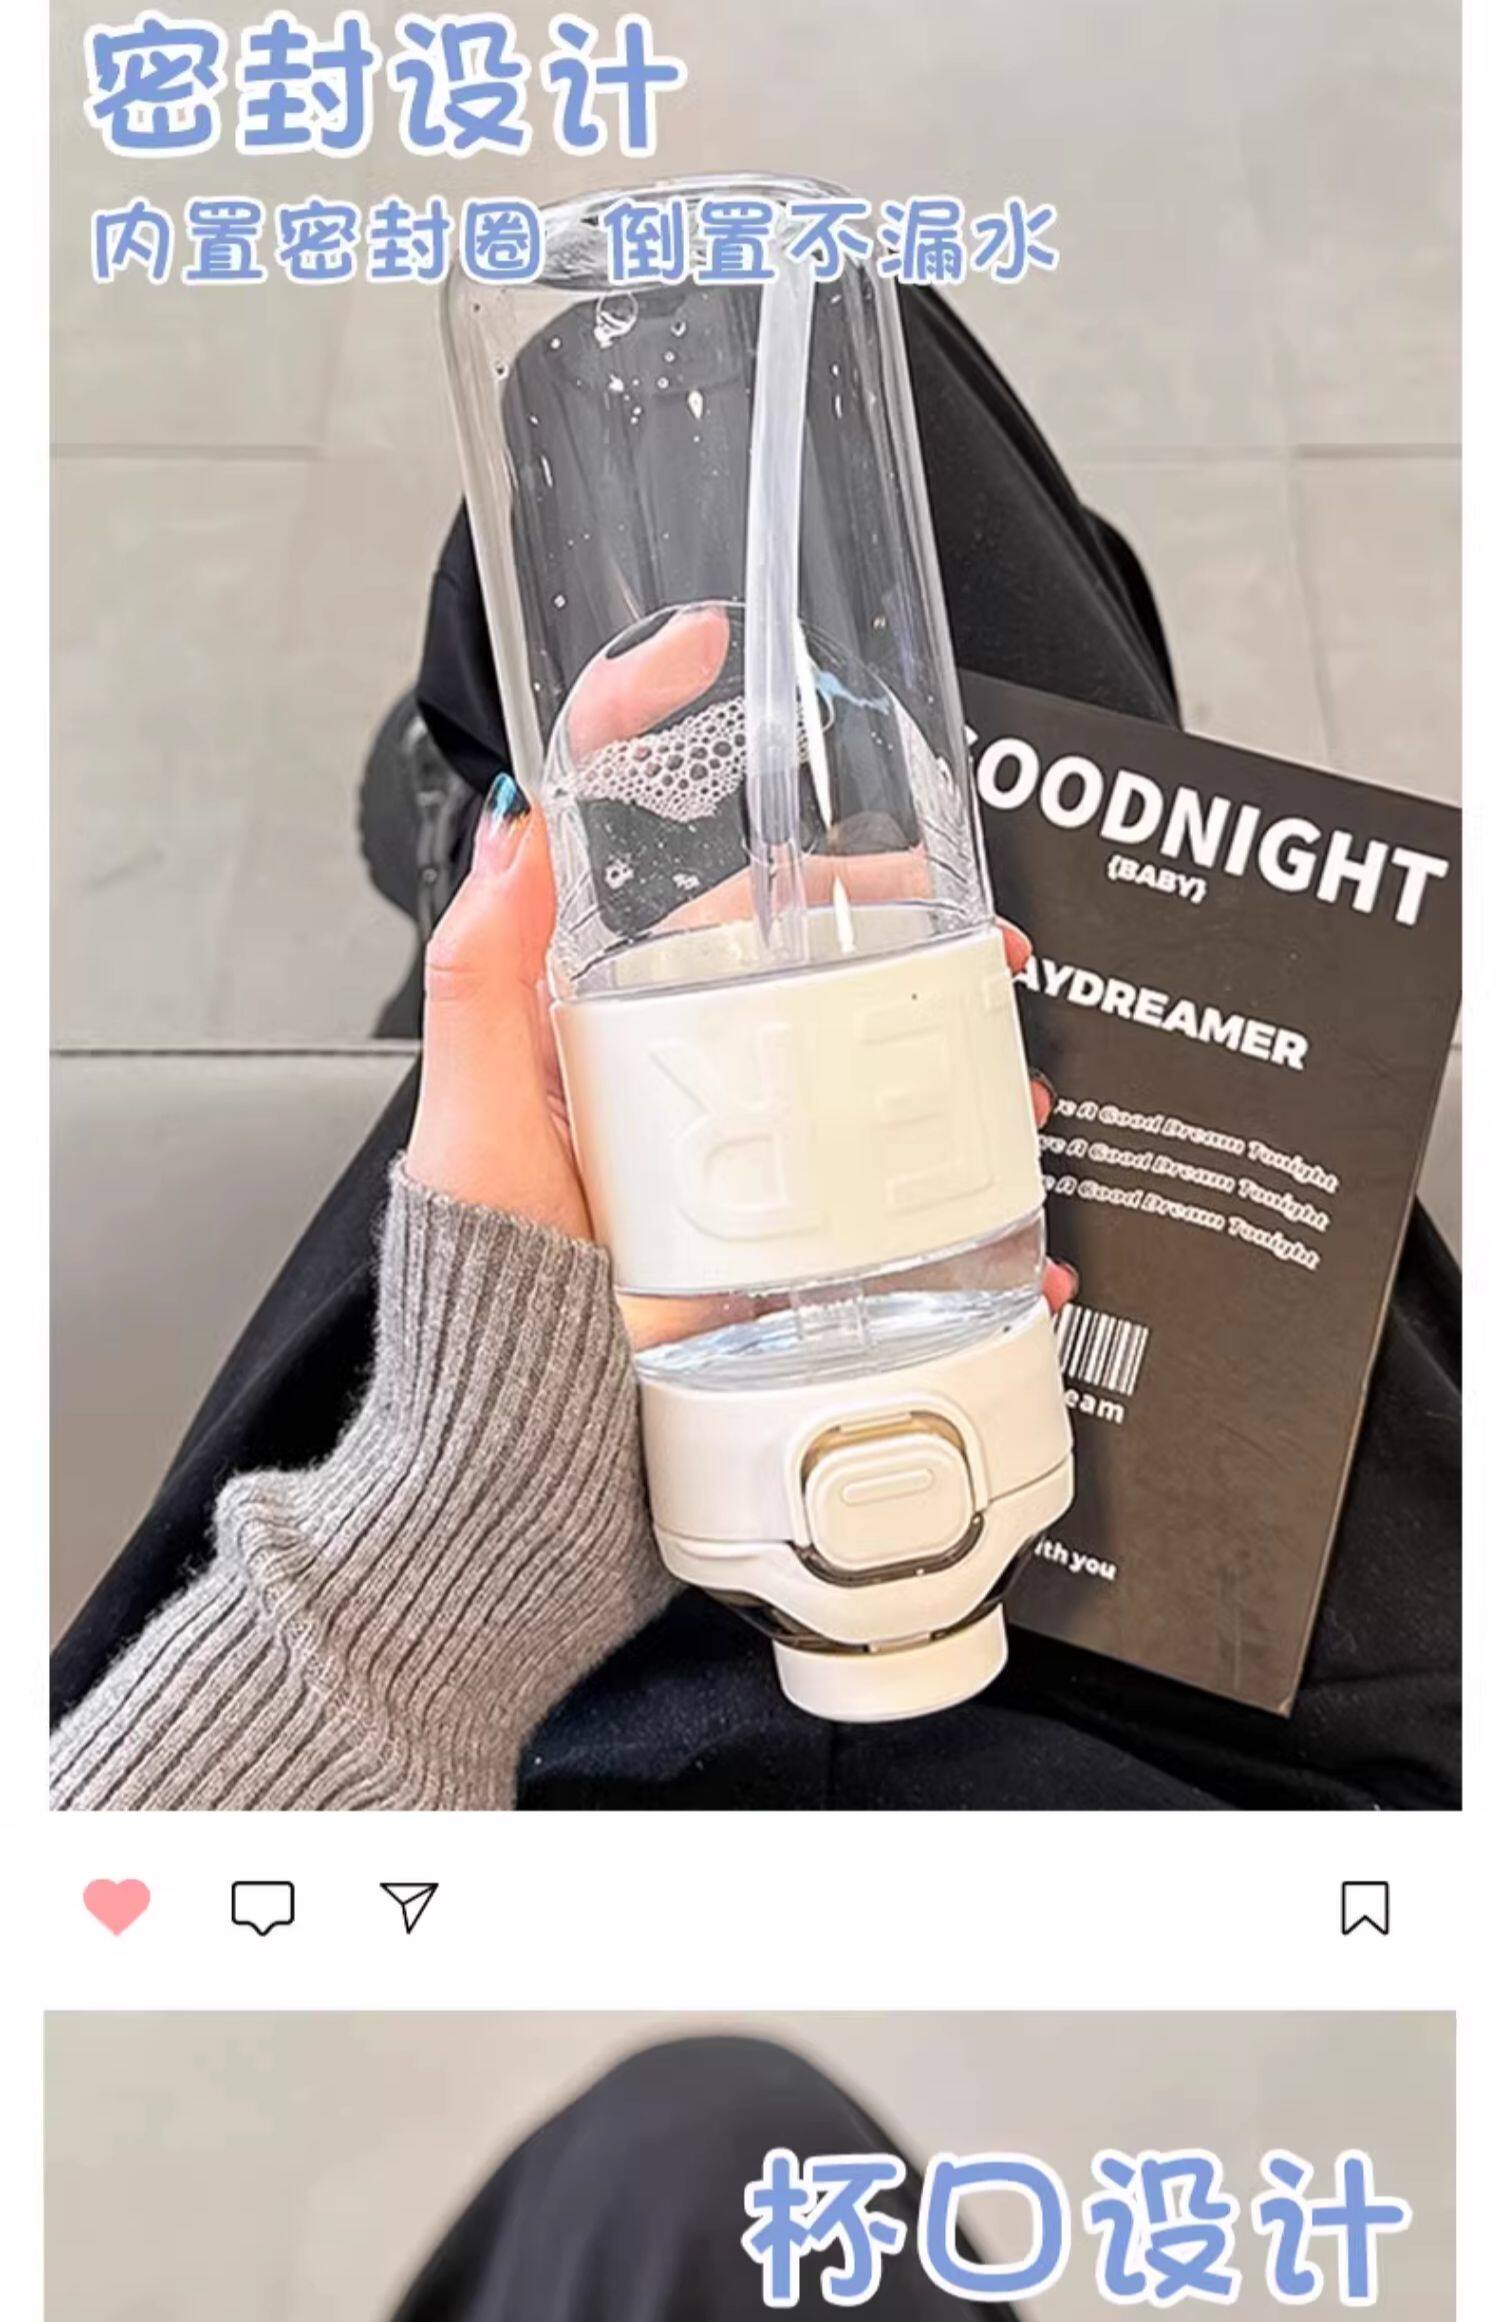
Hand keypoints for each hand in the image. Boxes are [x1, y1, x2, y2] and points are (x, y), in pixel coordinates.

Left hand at [405, 608, 1078, 1322]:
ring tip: (1014, 1084)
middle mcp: (684, 1087)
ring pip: (874, 1083)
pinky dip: (973, 1221)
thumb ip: (486, 985)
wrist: (527, 1465)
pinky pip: (903, 1216)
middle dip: (904, 942)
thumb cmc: (490, 1301)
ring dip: (959, 1069)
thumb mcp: (476, 1128)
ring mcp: (747, 1172)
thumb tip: (516, 825)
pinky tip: (1020, 1230)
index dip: (675, 755)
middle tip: (983, 948)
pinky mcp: (795, 1257)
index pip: (664, 875)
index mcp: (609, 1034)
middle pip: (807, 971)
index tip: (710, 658)